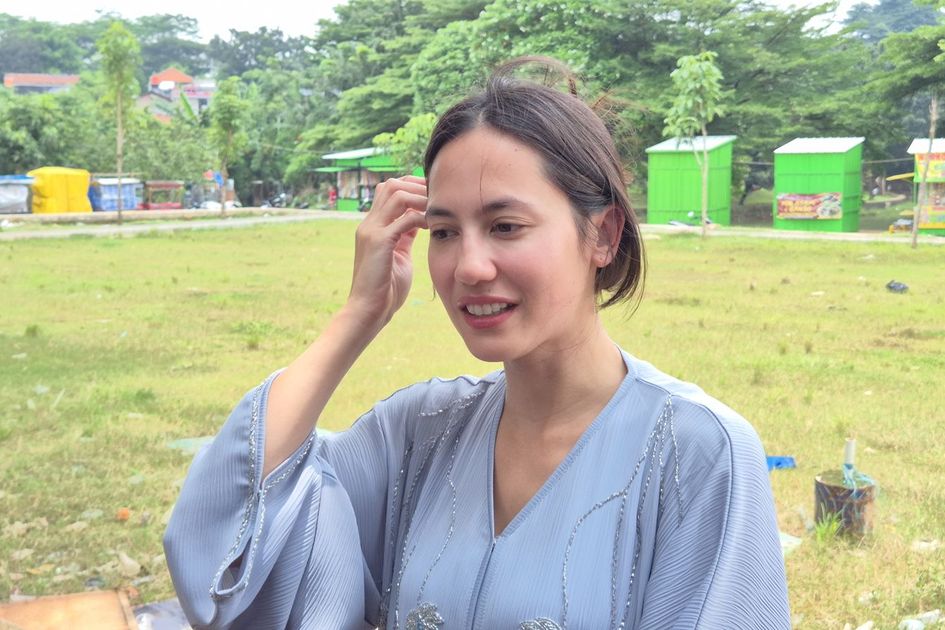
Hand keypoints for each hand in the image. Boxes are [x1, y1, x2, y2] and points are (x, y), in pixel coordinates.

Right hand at [346, 176, 427, 329]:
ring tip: (437, 209)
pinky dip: (421, 218)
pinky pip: (404, 219)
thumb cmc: (386, 290)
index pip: (389, 191)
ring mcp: (371, 231)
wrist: (368, 311)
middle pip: (391, 185)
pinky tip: (433, 226)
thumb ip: (405, 237)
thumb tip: (418, 222)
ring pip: (396, 194)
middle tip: (438, 197)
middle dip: (417, 185)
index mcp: (373, 227)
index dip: (412, 188)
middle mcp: (369, 224)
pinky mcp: (378, 242)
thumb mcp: (399, 255)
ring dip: (421, 198)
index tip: (434, 196)